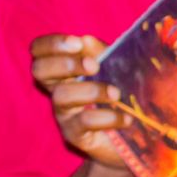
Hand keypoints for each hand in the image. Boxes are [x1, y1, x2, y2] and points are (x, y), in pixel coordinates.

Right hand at [31, 34, 131, 170]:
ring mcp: (64, 113)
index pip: (40, 50)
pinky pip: (83, 122)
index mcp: (66, 69)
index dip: (51, 44)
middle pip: (39, 70)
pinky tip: (126, 118)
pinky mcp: (75, 135)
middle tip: (94, 66)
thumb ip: (101, 53)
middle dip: (65, 64)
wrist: (136, 137)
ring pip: (61, 96)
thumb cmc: (123, 95)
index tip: (77, 43)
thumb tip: (85, 39)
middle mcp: (59, 89)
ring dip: (91, 90)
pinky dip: (107, 117)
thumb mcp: (116, 68)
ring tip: (116, 94)